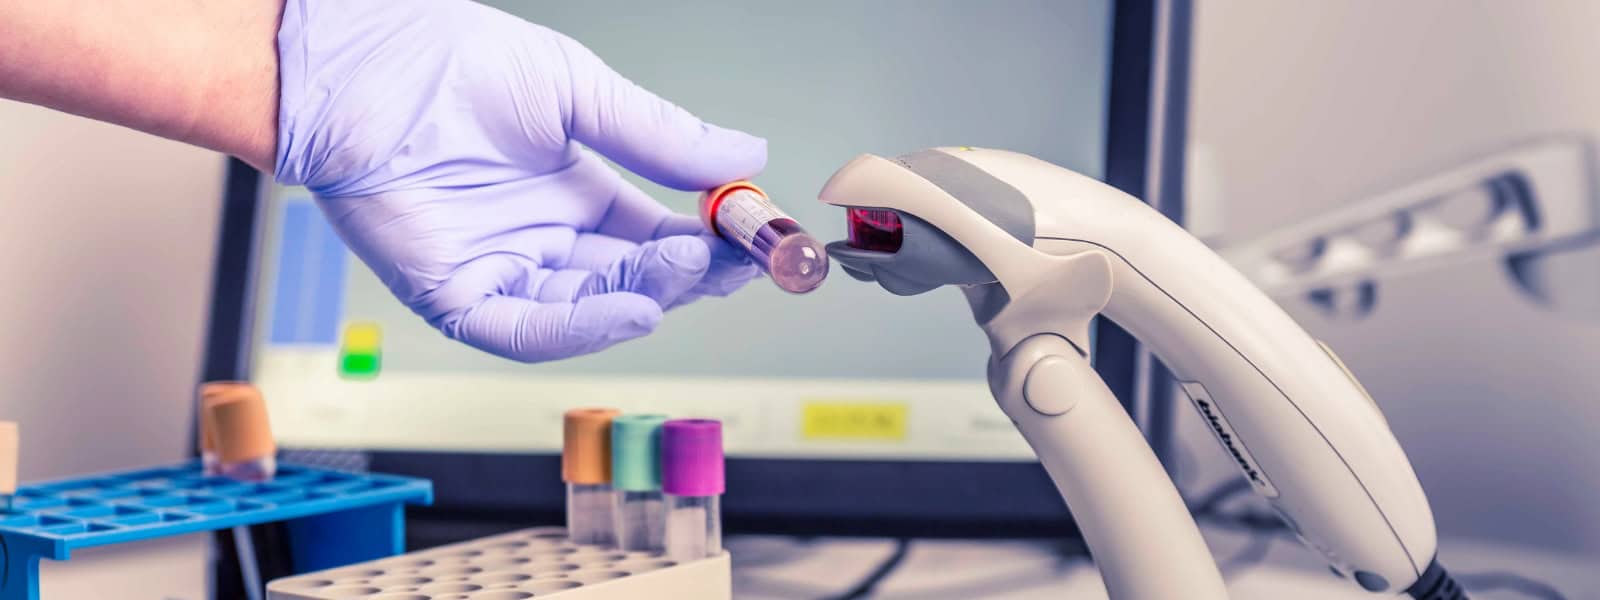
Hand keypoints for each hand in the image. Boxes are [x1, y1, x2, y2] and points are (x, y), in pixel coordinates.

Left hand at [274, 0, 764, 362]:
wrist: (357, 64)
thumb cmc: (447, 59)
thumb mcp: (575, 91)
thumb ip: (657, 134)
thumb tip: (745, 156)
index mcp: (576, 193)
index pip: (658, 235)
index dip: (708, 242)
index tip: (753, 239)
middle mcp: (544, 238)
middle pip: (632, 280)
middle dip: (686, 274)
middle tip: (731, 259)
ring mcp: (502, 269)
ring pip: (587, 311)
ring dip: (643, 297)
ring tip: (685, 268)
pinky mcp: (455, 295)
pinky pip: (523, 330)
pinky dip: (578, 330)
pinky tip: (630, 310)